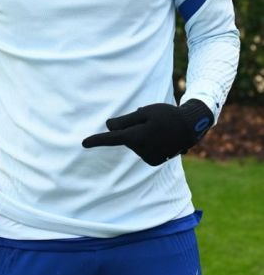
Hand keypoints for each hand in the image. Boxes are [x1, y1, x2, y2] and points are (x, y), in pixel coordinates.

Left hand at [82, 99, 213, 165]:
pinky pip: (143, 150)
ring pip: (135, 144)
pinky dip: (148, 143)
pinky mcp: (154, 162)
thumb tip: (108, 126)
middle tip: (149, 120)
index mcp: (136, 137)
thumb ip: (125, 121)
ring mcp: (148, 158)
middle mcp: (141, 150)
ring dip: (141, 135)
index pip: (112, 138)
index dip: (96, 140)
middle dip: (132, 128)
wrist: (190, 127)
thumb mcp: (145, 112)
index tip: (84, 143)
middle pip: (126, 138)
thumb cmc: (167, 115)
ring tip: (158, 128)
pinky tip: (161, 137)